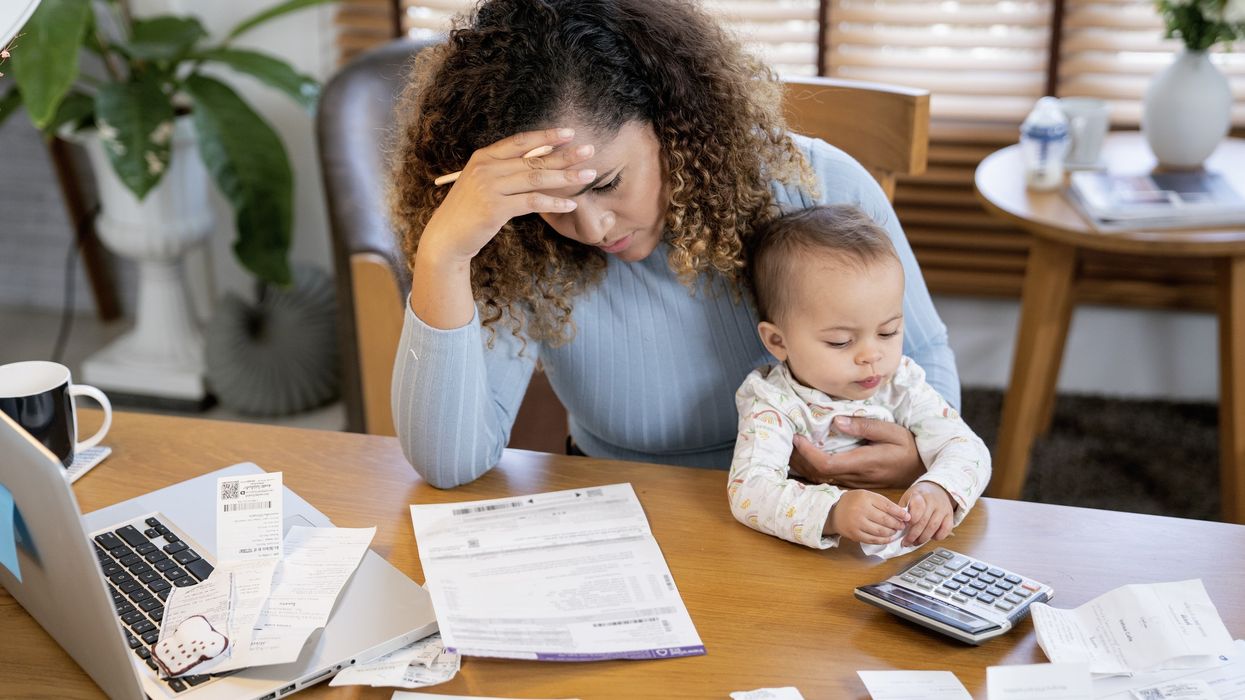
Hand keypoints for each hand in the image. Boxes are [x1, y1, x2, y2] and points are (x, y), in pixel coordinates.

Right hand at [418, 127, 596, 263]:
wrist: (446, 237)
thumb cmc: (469, 211)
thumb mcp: (483, 184)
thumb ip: (505, 171)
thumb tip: (540, 161)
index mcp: (484, 157)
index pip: (520, 141)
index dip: (546, 135)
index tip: (569, 133)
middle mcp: (486, 168)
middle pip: (534, 159)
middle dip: (565, 155)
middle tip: (589, 151)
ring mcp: (489, 187)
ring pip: (536, 178)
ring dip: (565, 177)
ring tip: (588, 175)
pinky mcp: (495, 208)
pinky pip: (532, 202)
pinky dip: (554, 203)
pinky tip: (571, 203)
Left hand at [789, 416, 923, 488]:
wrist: (921, 469)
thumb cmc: (908, 447)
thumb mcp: (892, 431)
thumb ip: (865, 426)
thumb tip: (837, 421)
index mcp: (863, 463)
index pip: (827, 464)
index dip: (807, 453)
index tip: (796, 437)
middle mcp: (855, 477)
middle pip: (818, 474)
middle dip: (799, 459)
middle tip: (786, 439)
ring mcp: (854, 483)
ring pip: (821, 479)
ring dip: (803, 465)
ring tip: (791, 447)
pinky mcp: (854, 484)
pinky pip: (828, 479)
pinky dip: (812, 469)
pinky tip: (805, 458)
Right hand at [825, 490, 909, 544]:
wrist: (834, 512)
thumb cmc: (853, 503)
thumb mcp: (866, 496)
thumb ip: (882, 502)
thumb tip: (901, 513)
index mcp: (865, 498)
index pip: (887, 506)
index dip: (900, 513)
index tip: (907, 517)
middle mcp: (860, 510)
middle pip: (885, 520)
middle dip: (897, 524)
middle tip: (902, 525)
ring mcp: (857, 523)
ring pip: (880, 531)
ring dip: (891, 532)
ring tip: (895, 531)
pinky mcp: (855, 534)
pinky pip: (873, 539)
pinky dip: (883, 540)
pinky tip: (888, 538)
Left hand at [898, 481, 954, 545]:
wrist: (936, 489)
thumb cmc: (919, 496)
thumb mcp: (907, 498)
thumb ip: (902, 510)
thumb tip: (896, 526)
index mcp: (920, 495)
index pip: (917, 507)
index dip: (911, 519)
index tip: (903, 528)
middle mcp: (933, 501)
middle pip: (924, 521)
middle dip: (913, 535)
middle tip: (906, 542)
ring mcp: (943, 508)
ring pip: (933, 527)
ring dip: (923, 538)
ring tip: (915, 543)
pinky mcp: (950, 515)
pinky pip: (946, 529)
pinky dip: (937, 537)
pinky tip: (930, 538)